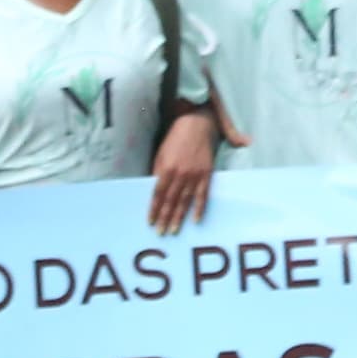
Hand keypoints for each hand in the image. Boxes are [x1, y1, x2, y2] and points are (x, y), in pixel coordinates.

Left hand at [146, 108, 220, 236]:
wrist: (197, 124)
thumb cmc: (175, 138)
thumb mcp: (161, 152)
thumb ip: (158, 171)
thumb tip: (155, 188)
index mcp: (166, 168)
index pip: (158, 194)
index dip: (153, 209)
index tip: (150, 222)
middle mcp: (180, 174)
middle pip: (171, 200)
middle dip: (165, 218)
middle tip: (160, 233)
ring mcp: (194, 175)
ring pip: (185, 201)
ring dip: (179, 217)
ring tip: (174, 230)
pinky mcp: (206, 174)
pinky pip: (202, 195)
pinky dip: (199, 208)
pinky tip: (195, 220)